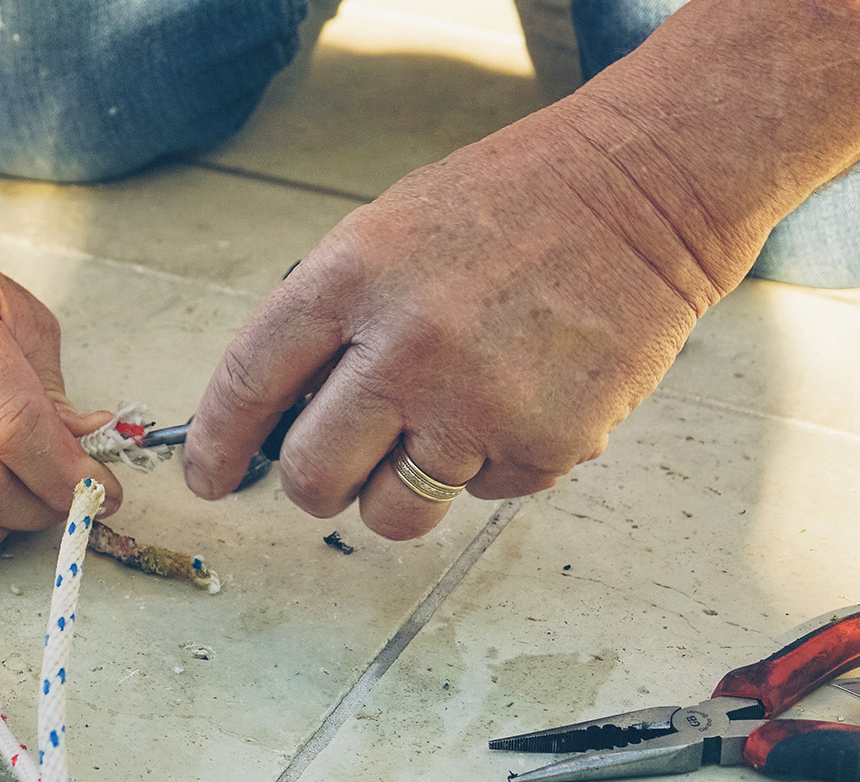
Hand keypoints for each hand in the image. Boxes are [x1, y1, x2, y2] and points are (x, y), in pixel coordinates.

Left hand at [184, 97, 757, 538]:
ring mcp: (477, 403)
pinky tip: (519, 398)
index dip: (219, 445)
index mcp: (351, 278)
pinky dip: (491, 464)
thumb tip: (275, 420)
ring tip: (442, 428)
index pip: (250, 383)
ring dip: (401, 489)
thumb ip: (327, 322)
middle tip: (339, 468)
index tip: (212, 479)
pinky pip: (481, 495)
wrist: (647, 192)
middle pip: (313, 476)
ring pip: (394, 511)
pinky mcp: (543, 445)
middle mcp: (406, 346)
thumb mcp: (388, 235)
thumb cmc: (511, 209)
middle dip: (315, 484)